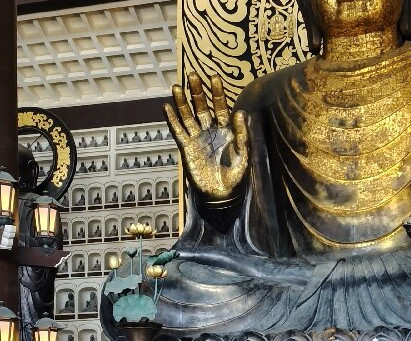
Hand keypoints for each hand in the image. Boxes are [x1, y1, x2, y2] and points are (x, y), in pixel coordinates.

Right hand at [164, 72, 248, 200]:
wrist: (221, 195)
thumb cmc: (235, 176)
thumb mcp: (244, 156)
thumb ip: (243, 135)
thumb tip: (240, 112)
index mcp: (225, 130)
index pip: (220, 106)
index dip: (217, 92)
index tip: (214, 77)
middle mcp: (209, 131)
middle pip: (201, 106)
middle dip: (197, 91)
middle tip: (192, 74)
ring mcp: (197, 138)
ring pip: (187, 115)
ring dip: (182, 102)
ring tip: (177, 87)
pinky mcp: (186, 148)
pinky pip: (178, 131)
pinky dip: (172, 120)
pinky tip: (167, 108)